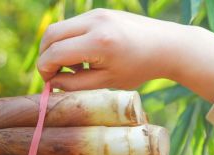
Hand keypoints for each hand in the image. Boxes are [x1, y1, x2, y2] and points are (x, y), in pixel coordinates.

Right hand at [37, 9, 213, 101]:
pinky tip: (83, 56)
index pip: (54, 54)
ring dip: (56, 48)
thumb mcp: (107, 82)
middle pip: (50, 35)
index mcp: (98, 42)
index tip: (49, 83)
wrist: (167, 45)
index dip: (45, 70)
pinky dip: (69, 41)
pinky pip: (72, 25)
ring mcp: (96, 13)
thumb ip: (75, 84)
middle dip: (45, 56)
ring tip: (74, 68)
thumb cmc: (139, 68)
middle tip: (54, 74)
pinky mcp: (99, 11)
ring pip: (59, 28)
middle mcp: (94, 22)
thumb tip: (52, 83)